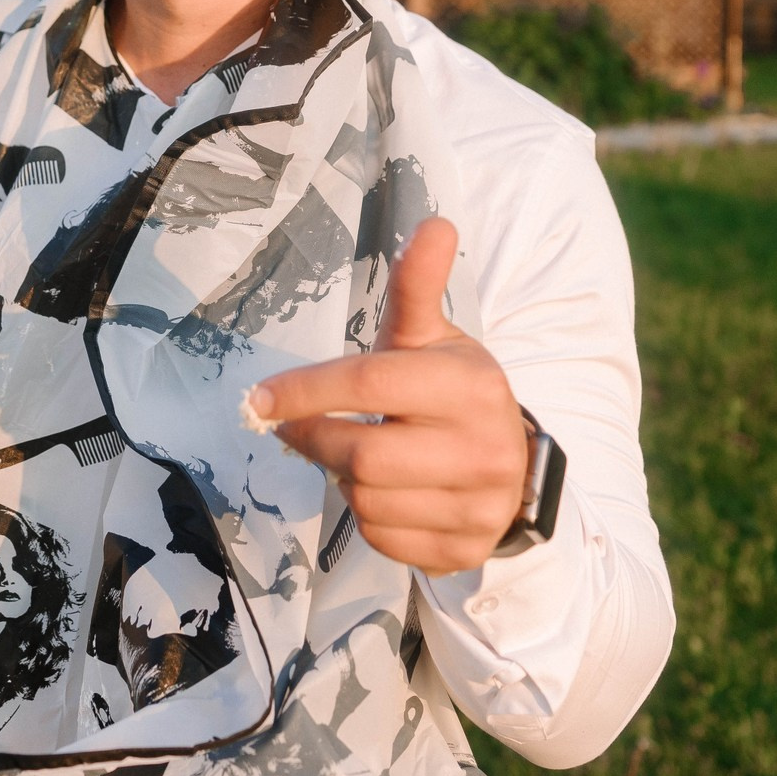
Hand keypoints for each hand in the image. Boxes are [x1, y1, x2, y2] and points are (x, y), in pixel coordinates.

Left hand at [256, 217, 528, 575]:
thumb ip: (419, 288)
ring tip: (358, 454)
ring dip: (344, 478)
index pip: (370, 384)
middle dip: (318, 439)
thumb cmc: (455, 394)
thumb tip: (435, 224)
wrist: (515, 468)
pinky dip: (368, 516)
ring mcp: (476, 507)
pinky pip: (383, 539)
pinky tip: (384, 491)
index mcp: (469, 386)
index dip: (307, 390)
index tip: (260, 399)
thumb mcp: (436, 339)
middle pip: (360, 453)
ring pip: (366, 500)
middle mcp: (480, 449)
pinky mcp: (463, 551)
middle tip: (301, 427)